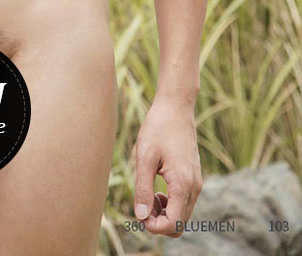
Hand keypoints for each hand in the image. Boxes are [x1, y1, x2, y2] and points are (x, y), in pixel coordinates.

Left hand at [131, 97, 202, 235]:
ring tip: (147, 194)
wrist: (176, 107)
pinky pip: (184, 203)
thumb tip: (141, 217)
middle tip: (141, 204)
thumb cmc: (158, 128)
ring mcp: (196, 183)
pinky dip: (170, 203)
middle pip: (179, 225)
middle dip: (158, 222)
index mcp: (183, 185)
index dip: (154, 227)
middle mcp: (194, 188)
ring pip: (182, 215)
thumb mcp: (144, 157)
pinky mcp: (194, 178)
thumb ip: (143, 189)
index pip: (173, 224)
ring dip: (164, 213)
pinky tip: (156, 189)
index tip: (138, 214)